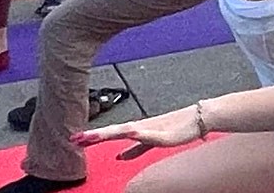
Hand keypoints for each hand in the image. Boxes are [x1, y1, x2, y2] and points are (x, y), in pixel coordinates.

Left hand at [71, 105, 201, 159]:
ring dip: (108, 133)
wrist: (198, 118)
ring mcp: (150, 128)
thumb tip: (119, 156)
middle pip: (112, 131)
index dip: (93, 136)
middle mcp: (140, 126)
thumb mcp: (151, 142)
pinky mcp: (162, 133)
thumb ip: (135, 149)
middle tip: (75, 138)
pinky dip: (135, 134)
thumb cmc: (177, 128)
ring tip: (93, 137)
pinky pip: (147, 134)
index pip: (110, 133)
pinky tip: (128, 133)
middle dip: (94, 135)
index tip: (76, 139)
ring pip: (125, 130)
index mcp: (137, 128)